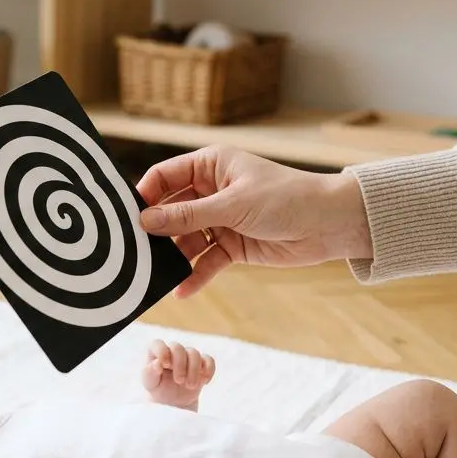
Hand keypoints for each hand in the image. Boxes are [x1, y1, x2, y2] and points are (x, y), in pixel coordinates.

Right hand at [135, 145, 372, 297]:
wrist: (330, 224)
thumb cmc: (287, 198)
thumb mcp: (233, 205)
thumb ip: (188, 215)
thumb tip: (146, 220)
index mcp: (210, 166)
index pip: (164, 177)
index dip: (144, 195)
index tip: (125, 217)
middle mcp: (210, 191)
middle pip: (170, 212)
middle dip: (154, 232)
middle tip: (131, 251)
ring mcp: (220, 220)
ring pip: (185, 240)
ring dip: (172, 258)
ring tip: (153, 275)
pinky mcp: (232, 246)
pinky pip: (205, 262)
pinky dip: (194, 276)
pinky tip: (181, 291)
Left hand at [143, 340, 214, 409]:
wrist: (173, 401)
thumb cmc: (158, 389)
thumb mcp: (150, 384)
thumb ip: (150, 373)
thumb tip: (157, 363)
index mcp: (156, 353)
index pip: (157, 344)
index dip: (162, 351)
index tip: (165, 365)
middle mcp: (172, 351)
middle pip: (178, 348)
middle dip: (180, 364)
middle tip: (179, 381)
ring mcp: (188, 356)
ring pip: (194, 353)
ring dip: (194, 370)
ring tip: (190, 386)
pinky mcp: (201, 364)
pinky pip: (209, 360)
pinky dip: (209, 370)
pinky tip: (204, 382)